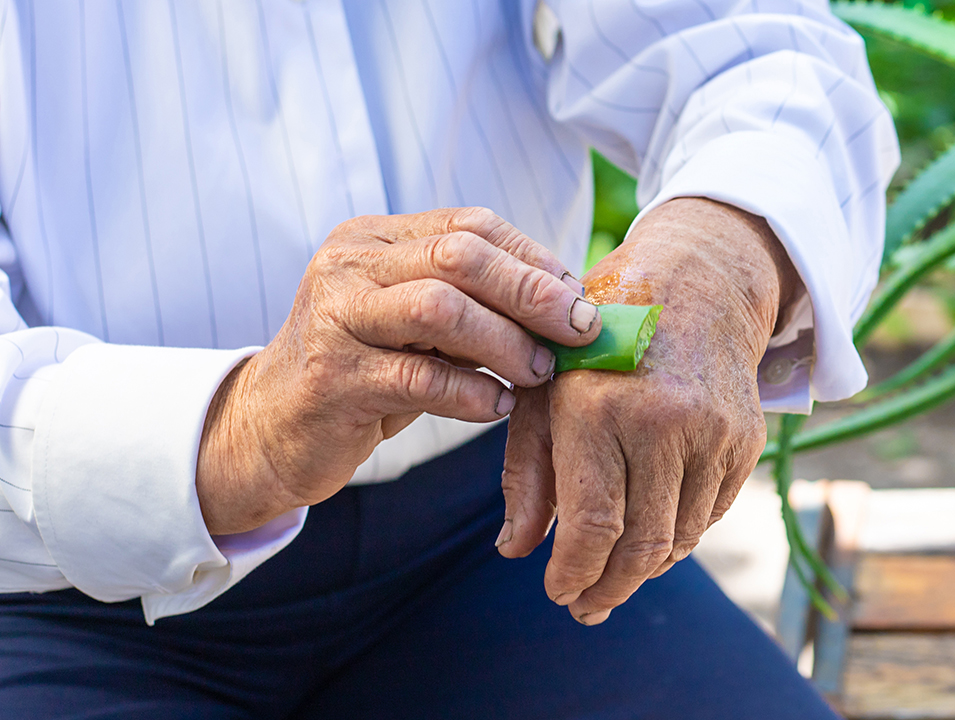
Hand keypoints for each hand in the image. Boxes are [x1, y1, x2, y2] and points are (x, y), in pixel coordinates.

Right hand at [196, 208, 599, 535]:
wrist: (272, 427)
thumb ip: (473, 303)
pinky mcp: (332, 379)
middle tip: (577, 331)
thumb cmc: (366, 373)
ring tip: (539, 372)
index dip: (532, 259)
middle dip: (531, 293)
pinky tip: (499, 406)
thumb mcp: (416, 325)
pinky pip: (420, 379)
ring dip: (505, 342)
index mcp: (373, 239)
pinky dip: (473, 393)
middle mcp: (348, 265)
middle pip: (458, 257)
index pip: (468, 226)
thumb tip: (568, 304)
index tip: (577, 297)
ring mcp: (334, 318)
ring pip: (439, 309)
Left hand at [499, 198, 799, 623]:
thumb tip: (515, 550)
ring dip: (645, 571)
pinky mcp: (746, 440)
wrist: (694, 284)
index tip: (558, 593)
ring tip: (615, 579)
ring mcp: (712, 432)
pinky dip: (680, 537)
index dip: (574, 572)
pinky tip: (653, 538)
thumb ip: (526, 473)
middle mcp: (661, 422)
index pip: (592, 523)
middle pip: (642, 545)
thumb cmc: (598, 339)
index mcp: (597, 408)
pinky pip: (711, 514)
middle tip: (587, 607)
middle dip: (609, 588)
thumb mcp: (543, 390)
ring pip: (681, 538)